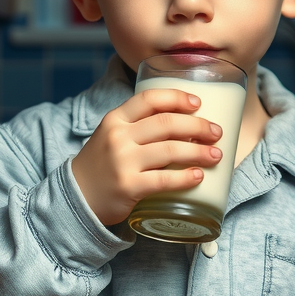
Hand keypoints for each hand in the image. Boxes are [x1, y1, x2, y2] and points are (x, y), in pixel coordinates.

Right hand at [71, 88, 222, 225]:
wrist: (78, 197)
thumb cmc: (104, 164)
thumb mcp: (113, 135)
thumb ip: (139, 125)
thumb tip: (186, 122)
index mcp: (115, 119)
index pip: (149, 98)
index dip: (177, 98)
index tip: (198, 103)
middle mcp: (118, 137)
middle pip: (166, 123)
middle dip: (198, 126)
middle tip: (216, 132)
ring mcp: (123, 162)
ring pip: (170, 150)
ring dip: (199, 151)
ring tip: (216, 155)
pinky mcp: (129, 187)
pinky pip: (164, 180)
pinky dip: (186, 177)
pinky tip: (199, 175)